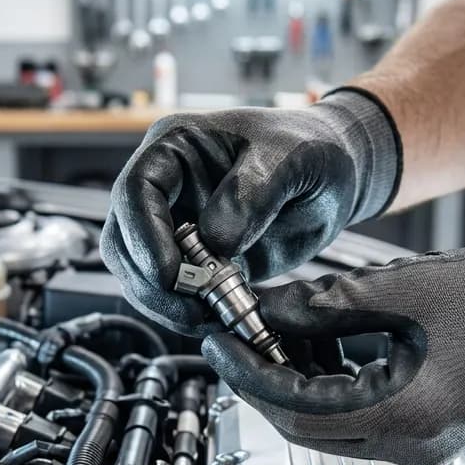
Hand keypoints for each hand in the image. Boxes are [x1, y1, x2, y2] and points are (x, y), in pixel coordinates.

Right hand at [100, 89, 398, 335]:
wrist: (339, 175)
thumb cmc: (313, 147)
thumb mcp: (291, 157)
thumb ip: (251, 193)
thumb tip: (214, 240)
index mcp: (176, 146)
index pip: (135, 190)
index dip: (143, 236)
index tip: (170, 273)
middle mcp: (168, 186)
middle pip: (125, 239)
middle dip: (150, 281)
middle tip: (189, 309)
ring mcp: (179, 224)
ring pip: (140, 272)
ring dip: (166, 303)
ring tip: (208, 318)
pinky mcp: (199, 260)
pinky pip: (175, 292)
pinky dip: (189, 311)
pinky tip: (218, 318)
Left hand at [201, 236, 464, 464]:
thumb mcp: (404, 289)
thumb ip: (326, 303)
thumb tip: (263, 307)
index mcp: (406, 414)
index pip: (296, 408)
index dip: (249, 372)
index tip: (219, 339)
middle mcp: (412, 448)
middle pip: (306, 426)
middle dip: (264, 380)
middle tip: (236, 335)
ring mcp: (423, 449)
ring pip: (330, 427)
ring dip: (296, 383)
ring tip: (276, 330)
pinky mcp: (429, 437)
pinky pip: (360, 421)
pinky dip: (332, 387)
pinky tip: (321, 344)